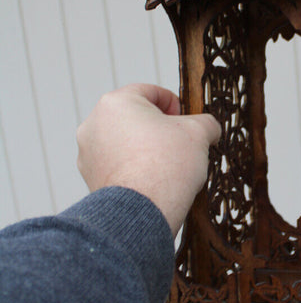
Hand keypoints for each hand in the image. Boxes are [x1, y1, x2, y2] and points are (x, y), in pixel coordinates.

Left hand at [77, 84, 220, 236]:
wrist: (144, 211)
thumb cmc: (165, 167)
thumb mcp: (199, 133)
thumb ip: (206, 122)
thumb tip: (209, 128)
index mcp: (116, 102)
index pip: (151, 91)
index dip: (174, 104)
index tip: (185, 119)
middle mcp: (95, 124)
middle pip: (135, 117)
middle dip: (159, 129)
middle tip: (180, 144)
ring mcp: (89, 153)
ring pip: (125, 142)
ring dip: (146, 148)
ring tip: (168, 166)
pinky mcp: (90, 178)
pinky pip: (117, 165)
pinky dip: (134, 168)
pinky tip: (153, 181)